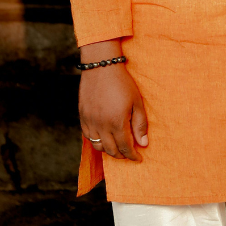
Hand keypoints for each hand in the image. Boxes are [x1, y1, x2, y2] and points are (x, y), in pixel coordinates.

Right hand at [78, 40, 147, 161]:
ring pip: (98, 146)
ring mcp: (90, 121)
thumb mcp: (137, 102)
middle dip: (122, 155)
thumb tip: (143, 144)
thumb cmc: (122, 83)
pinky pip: (88, 136)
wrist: (101, 67)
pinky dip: (96, 142)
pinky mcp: (82, 116)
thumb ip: (140, 124)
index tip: (138, 158)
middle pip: (111, 150)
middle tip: (129, 154)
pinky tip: (104, 138)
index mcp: (117, 122)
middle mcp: (102, 125)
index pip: (125, 147)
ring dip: (108, 150)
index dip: (133, 156)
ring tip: (117, 148)